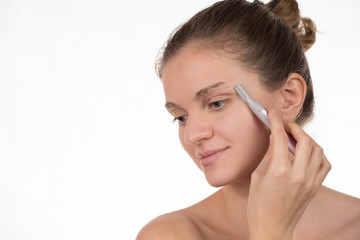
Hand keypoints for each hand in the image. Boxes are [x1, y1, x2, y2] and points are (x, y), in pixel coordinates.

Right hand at [247, 111, 330, 239]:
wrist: (272, 226)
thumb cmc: (259, 205)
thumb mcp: (257, 176)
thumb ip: (268, 155)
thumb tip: (274, 138)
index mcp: (279, 170)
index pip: (281, 137)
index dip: (276, 122)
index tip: (273, 115)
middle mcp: (298, 174)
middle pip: (305, 140)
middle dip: (295, 128)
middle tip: (285, 125)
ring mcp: (310, 181)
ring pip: (318, 150)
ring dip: (307, 139)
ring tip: (296, 138)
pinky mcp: (315, 187)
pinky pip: (325, 164)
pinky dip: (318, 154)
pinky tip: (308, 153)